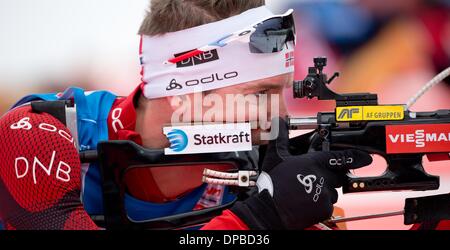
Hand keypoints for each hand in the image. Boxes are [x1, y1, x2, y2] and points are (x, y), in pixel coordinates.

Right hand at [231, 118, 372, 228]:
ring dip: (324, 191)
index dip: (356, 157)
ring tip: (307, 192)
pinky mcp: (324, 209)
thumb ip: (281, 137)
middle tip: (315, 179)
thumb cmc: (272, 184)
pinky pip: (328, 205)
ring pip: (333, 192)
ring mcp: (324, 193)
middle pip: (337, 176)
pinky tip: (307, 202)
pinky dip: (320, 204)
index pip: (340, 157)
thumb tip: (279, 122)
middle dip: (329, 177)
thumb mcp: (275, 157)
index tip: (366, 158)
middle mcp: (322, 177)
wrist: (270, 209)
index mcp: (313, 162)